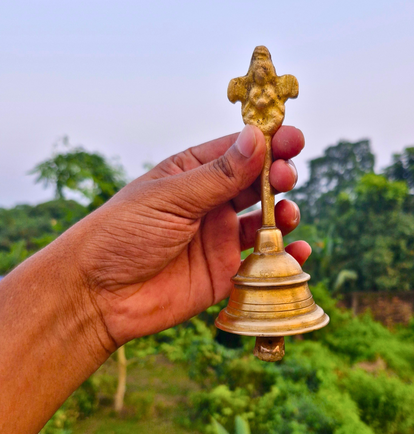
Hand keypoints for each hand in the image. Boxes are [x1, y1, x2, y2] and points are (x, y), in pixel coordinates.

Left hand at [74, 125, 310, 347]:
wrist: (99, 295)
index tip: (293, 138)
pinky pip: (262, 260)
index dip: (267, 142)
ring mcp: (220, 237)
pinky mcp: (225, 271)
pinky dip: (283, 254)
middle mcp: (211, 203)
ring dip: (283, 213)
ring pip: (264, 220)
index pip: (238, 151)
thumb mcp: (171, 197)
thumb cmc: (122, 233)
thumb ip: (218, 174)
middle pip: (256, 182)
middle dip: (278, 175)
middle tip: (286, 175)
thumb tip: (256, 138)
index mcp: (194, 174)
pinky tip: (296, 251)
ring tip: (286, 214)